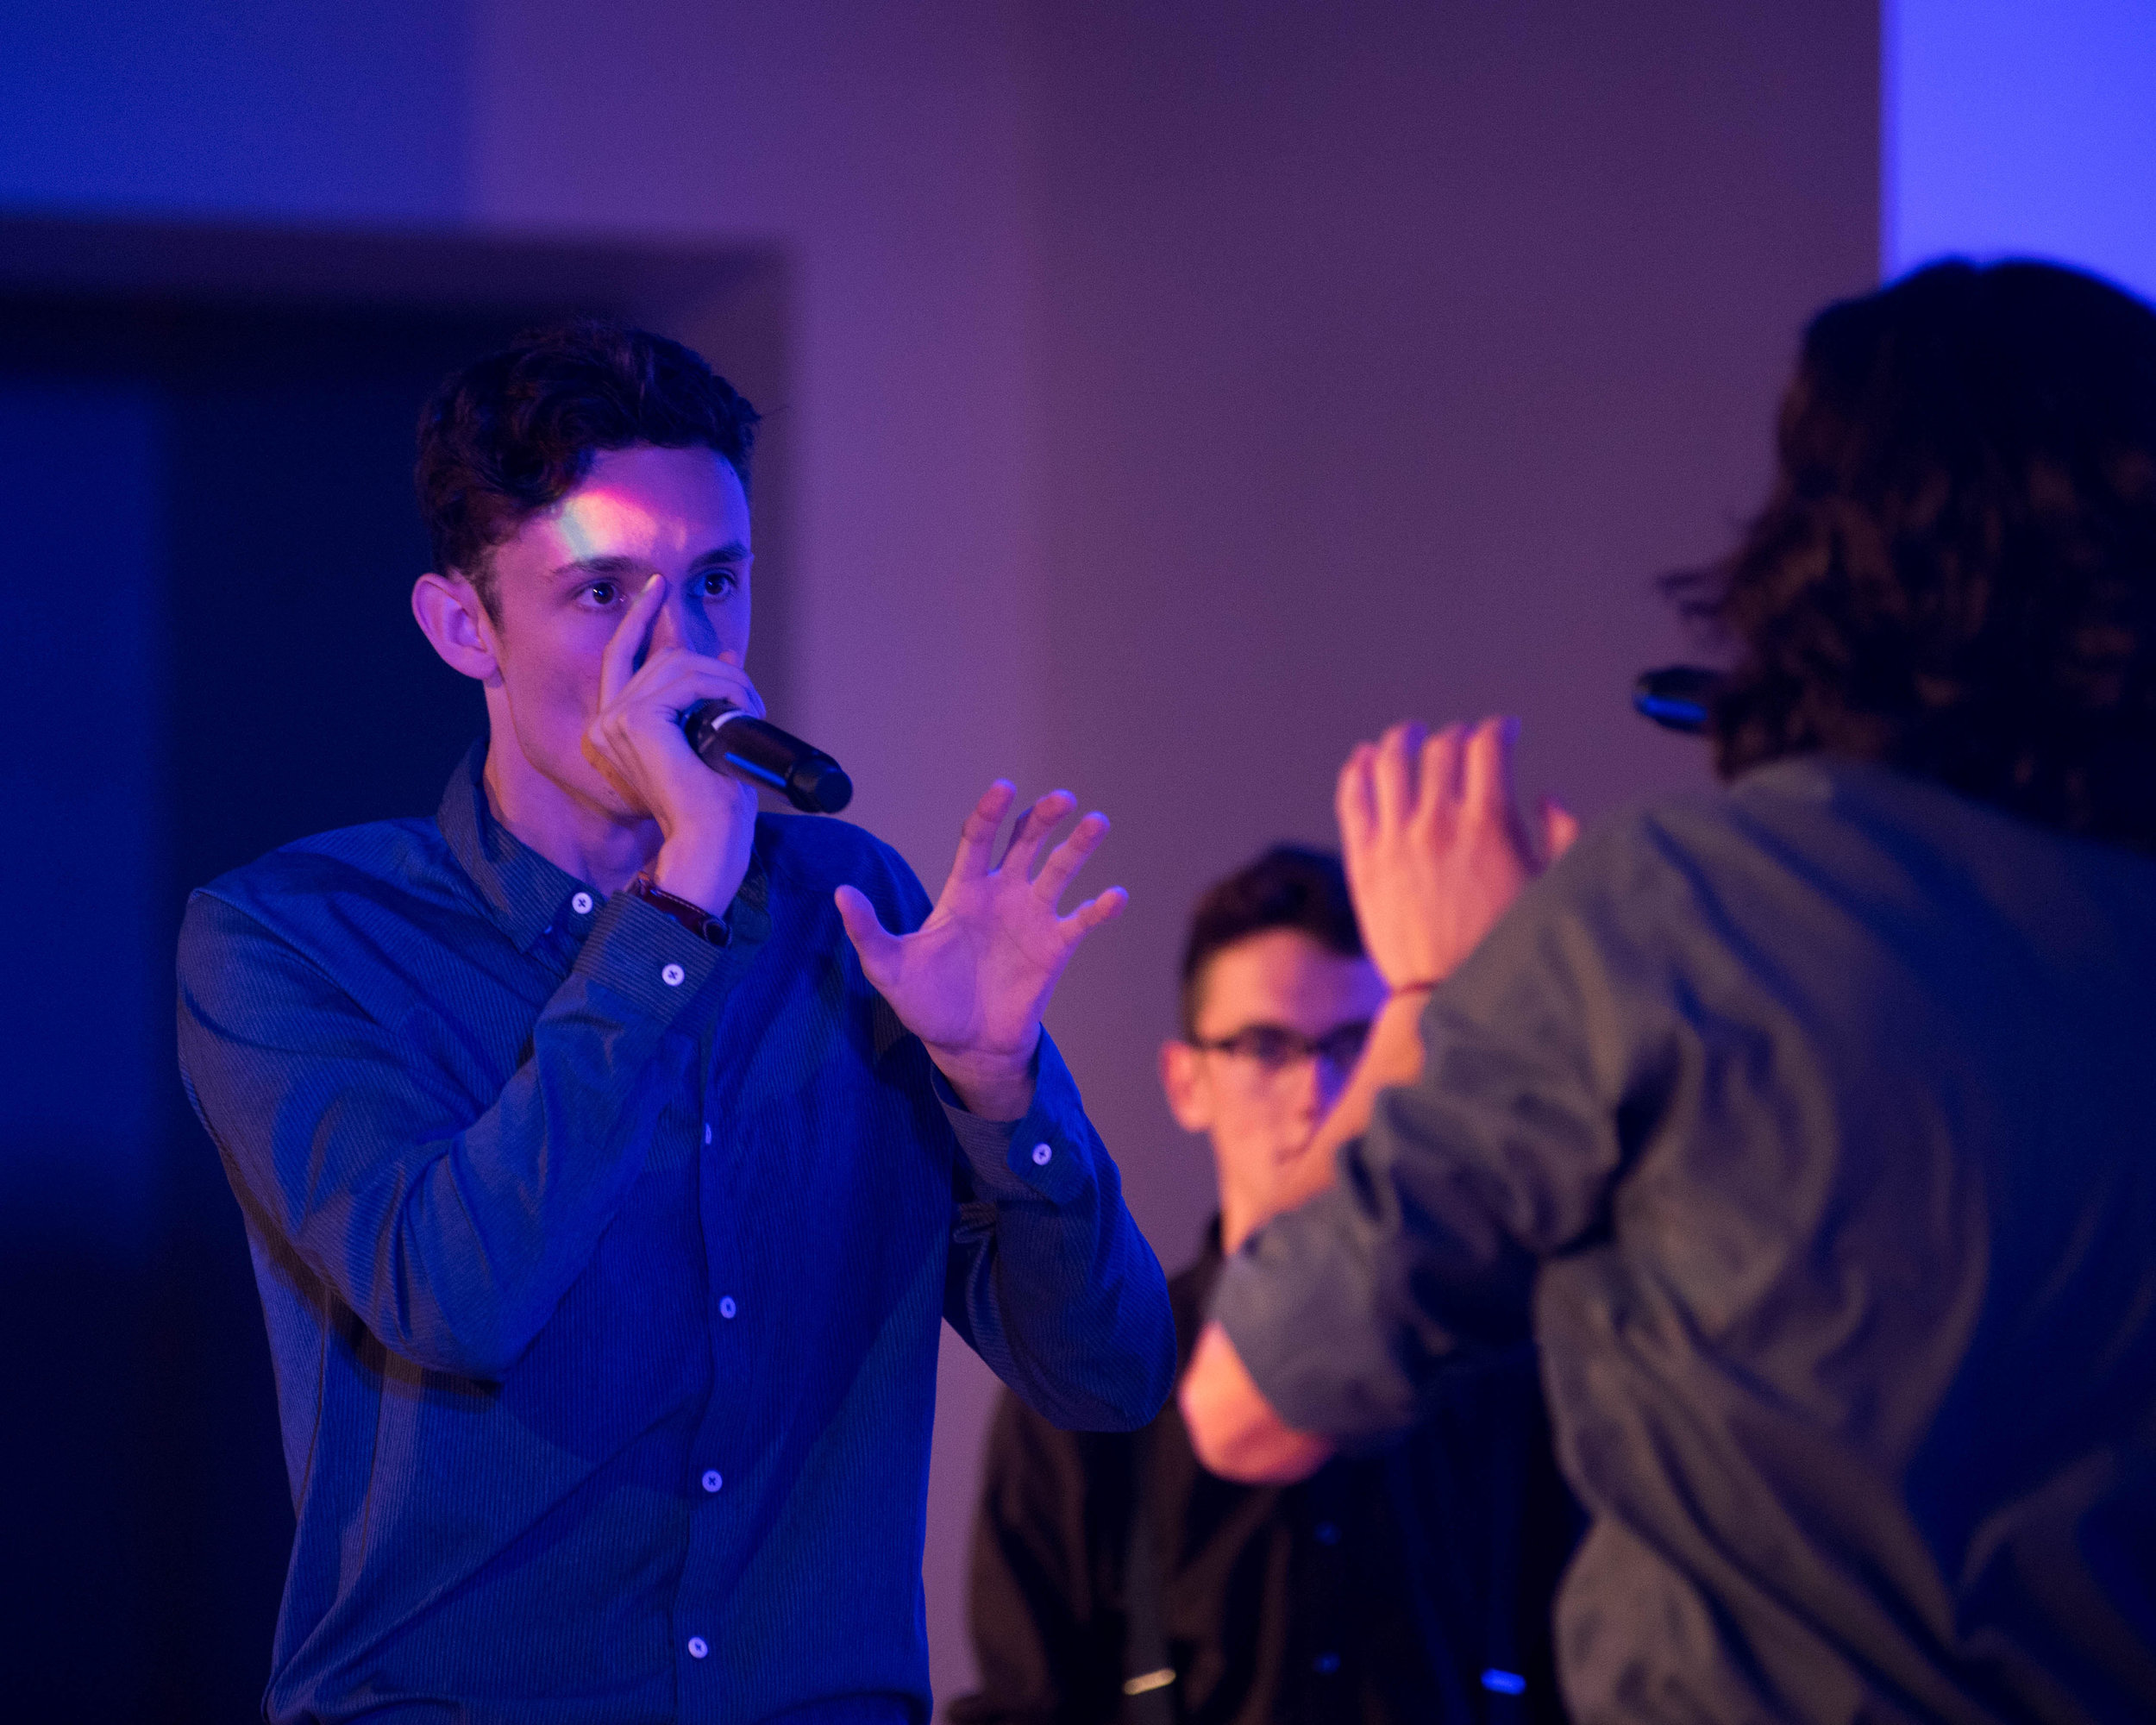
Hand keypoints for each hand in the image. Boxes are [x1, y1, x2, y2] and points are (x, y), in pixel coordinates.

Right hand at [582, 573, 763, 914]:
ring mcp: (615, 720)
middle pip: (663, 658)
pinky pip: (690, 679)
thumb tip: (721, 653)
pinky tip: (743, 708)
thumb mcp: (707, 739)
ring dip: (728, 681)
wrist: (708, 842)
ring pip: (680, 665)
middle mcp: (604, 723)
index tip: (660, 588)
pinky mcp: (636, 720)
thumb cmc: (711, 805)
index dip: (641, 618)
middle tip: (750, 699)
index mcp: (613, 730)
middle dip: (714, 668)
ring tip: (753, 709)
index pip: (621, 656)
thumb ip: (702, 698)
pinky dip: (725, 687)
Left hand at [835, 783, 1126, 1117]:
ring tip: (1097, 823)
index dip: (991, 812)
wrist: (964, 1044)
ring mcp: (1032, 918)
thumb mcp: (888, 968)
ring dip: (1079, 846)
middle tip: (1063, 799)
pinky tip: (1115, 896)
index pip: (979, 839)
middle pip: (1026, 842)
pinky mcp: (1055, 947)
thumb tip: (840, 893)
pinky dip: (1101, 908)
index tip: (1004, 786)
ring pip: (1060, 870)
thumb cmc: (925, 1002)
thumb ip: (868, 931)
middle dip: (1044, 817)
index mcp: (964, 890)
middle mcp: (1003, 894)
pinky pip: (1082, 920)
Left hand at [1335, 716, 1577, 989]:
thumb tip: (1546, 796)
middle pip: (1442, 748)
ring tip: (1409, 736)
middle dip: (1458, 735)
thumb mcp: (1552, 890)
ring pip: (1390, 761)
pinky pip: (1352, 798)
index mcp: (1489, 824)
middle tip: (1464, 740)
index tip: (1506, 731)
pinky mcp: (1362, 861)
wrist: (1445, 997)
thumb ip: (1562, 835)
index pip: (1490, 746)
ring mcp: (1394, 840)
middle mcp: (1438, 823)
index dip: (1500, 729)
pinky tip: (1365, 760)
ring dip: (1402, 739)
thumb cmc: (1505, 948)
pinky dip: (1358, 769)